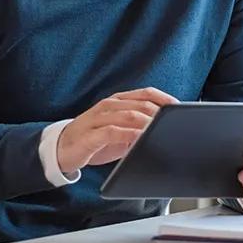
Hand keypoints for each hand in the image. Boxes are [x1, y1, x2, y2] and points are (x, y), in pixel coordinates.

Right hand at [56, 87, 177, 172]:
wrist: (61, 149)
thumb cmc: (95, 140)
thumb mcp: (121, 132)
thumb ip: (139, 128)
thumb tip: (165, 131)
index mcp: (118, 101)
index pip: (146, 93)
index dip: (165, 99)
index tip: (181, 108)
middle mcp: (109, 106)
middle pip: (141, 104)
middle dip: (160, 114)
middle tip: (175, 123)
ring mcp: (98, 118)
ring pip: (128, 115)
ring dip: (147, 123)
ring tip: (161, 131)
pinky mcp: (90, 135)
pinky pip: (112, 131)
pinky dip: (129, 135)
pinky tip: (139, 140)